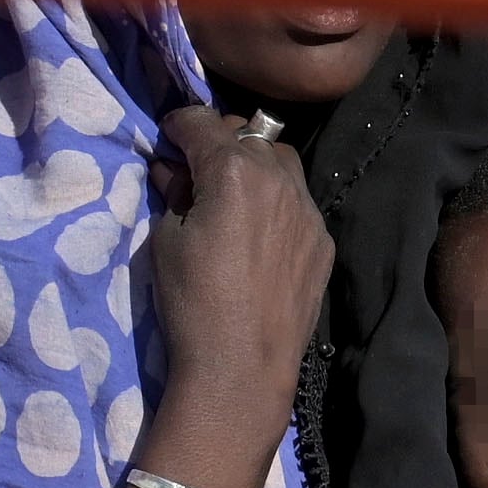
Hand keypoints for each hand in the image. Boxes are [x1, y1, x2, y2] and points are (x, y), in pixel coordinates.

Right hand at [141, 104, 335, 437]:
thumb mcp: (165, 240)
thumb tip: (174, 170)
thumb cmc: (191, 302)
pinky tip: (260, 234)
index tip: (168, 136)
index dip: (178, 124)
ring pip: (281, 162)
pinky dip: (277, 203)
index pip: (201, 122)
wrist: (241, 366)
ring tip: (234, 196)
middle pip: (248, 134)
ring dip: (256, 166)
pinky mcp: (321, 240)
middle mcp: (277, 177)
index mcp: (232, 170)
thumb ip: (173, 193)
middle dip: (220, 142)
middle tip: (198, 169)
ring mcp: (307, 209)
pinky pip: (298, 202)